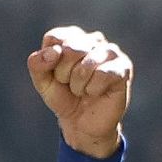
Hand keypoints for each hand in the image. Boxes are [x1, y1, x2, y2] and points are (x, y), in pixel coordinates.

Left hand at [28, 26, 133, 157]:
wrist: (83, 124)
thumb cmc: (65, 98)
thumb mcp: (43, 83)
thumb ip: (38, 65)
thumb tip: (53, 53)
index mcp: (72, 37)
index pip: (55, 38)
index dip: (50, 61)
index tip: (56, 75)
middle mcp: (93, 39)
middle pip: (70, 49)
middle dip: (64, 74)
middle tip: (71, 85)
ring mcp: (111, 51)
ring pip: (86, 64)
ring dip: (78, 85)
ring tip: (83, 90)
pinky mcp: (123, 67)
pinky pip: (102, 74)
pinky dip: (93, 89)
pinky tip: (96, 92)